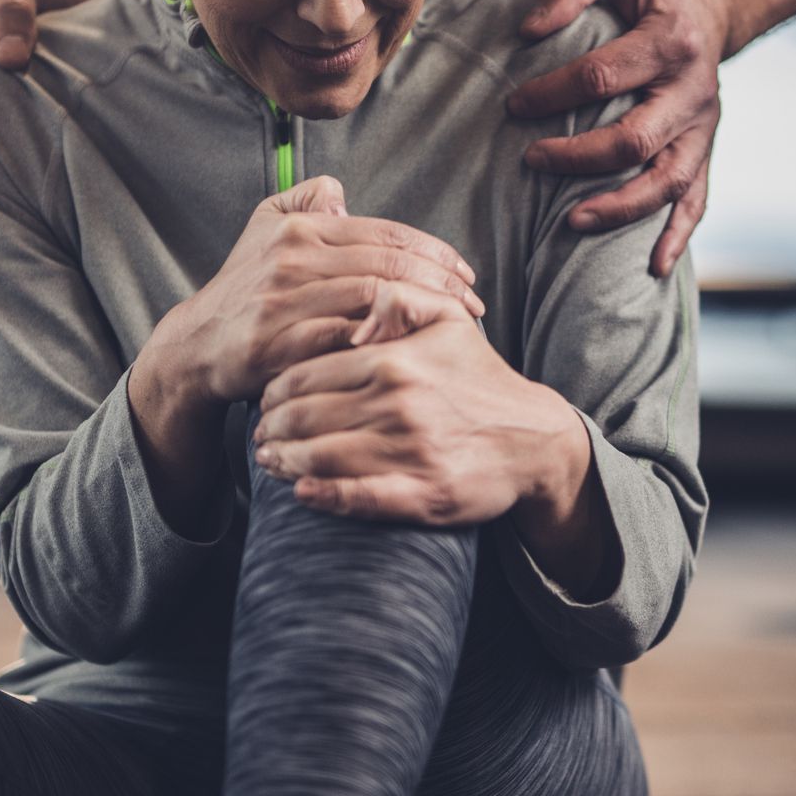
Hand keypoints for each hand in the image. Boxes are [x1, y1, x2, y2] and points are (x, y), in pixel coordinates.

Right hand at [158, 177, 486, 411]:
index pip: (385, 233)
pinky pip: (343, 337)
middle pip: (387, 262)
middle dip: (440, 282)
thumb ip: (303, 201)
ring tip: (452, 326)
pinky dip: (382, 340)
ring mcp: (284, 300)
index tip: (467, 275)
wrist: (196, 346)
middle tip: (473, 305)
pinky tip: (412, 348)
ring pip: (372, 296)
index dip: (434, 252)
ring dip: (421, 310)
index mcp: (299, 228)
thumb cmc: (243, 288)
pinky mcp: (277, 343)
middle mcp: (292, 257)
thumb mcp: (263, 228)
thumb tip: (340, 193)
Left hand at [251, 318, 587, 525]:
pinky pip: (356, 497)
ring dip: (285, 463)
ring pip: (320, 458)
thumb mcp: (449, 321)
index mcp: (394, 361)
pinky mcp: (423, 494)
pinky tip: (301, 494)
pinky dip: (321, 496)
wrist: (534, 440)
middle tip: (260, 436)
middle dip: (271, 429)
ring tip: (271, 462)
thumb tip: (356, 307)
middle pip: (305, 418)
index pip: (307, 376)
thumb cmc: (481, 380)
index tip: (266, 401)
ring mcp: (409, 453)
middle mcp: (397, 406)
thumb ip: (401, 298)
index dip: (275, 392)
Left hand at [507, 0, 729, 276]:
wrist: (712, 9)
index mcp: (671, 40)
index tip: (514, 105)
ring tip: (574, 223)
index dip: (553, 93)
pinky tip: (653, 268)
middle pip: (636, 138)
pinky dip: (678, 237)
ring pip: (668, 181)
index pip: (603, 76)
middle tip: (531, 160)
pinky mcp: (705, 153)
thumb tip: (529, 30)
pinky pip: (696, 201)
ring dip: (621, 208)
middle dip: (579, 157)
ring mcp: (703, 128)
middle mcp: (693, 90)